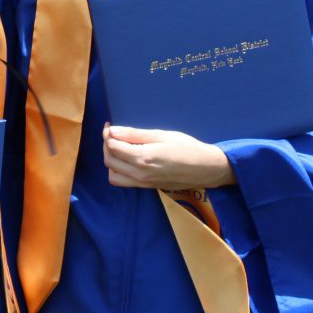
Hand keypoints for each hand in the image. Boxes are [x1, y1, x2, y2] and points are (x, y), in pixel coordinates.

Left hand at [103, 124, 235, 189]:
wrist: (206, 168)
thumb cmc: (187, 147)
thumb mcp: (161, 135)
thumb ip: (134, 134)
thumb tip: (113, 131)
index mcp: (143, 158)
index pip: (113, 147)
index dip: (107, 134)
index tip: (110, 125)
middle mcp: (140, 174)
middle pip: (109, 161)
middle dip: (106, 145)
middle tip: (113, 133)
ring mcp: (143, 183)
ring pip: (113, 175)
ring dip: (111, 160)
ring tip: (119, 147)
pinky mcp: (147, 187)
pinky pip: (124, 182)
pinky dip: (119, 170)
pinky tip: (128, 158)